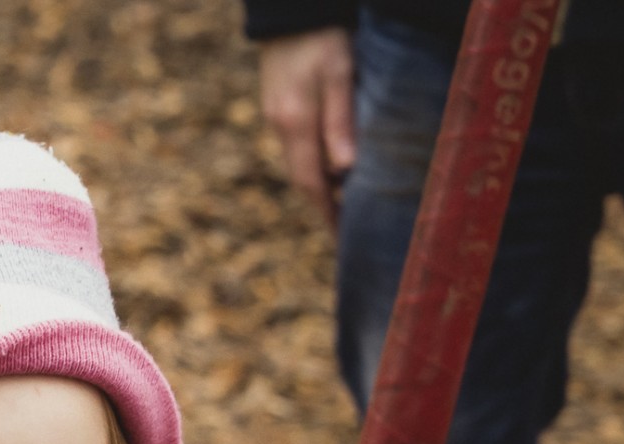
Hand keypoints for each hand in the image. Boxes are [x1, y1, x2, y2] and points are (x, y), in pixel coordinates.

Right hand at [258, 27, 356, 226]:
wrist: (290, 5)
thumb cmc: (323, 34)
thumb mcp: (339, 72)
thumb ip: (341, 120)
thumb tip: (344, 170)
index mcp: (295, 122)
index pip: (311, 183)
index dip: (328, 214)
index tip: (344, 240)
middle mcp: (280, 125)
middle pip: (303, 179)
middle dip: (324, 208)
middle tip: (348, 234)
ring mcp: (275, 115)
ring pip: (299, 163)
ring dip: (319, 187)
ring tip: (343, 208)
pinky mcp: (278, 105)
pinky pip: (297, 146)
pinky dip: (314, 164)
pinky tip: (331, 169)